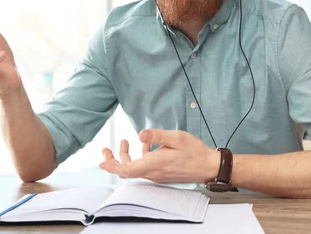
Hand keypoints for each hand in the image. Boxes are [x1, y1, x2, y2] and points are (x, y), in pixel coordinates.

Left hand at [99, 130, 220, 183]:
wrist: (208, 166)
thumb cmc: (194, 151)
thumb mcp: (177, 138)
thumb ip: (157, 136)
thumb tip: (140, 135)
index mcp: (155, 163)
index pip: (127, 170)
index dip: (112, 166)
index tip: (102, 161)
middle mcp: (154, 172)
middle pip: (127, 171)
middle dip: (113, 160)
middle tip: (105, 150)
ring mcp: (157, 175)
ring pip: (135, 169)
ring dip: (126, 157)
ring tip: (124, 142)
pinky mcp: (161, 174)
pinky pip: (144, 168)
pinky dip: (139, 158)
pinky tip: (144, 146)